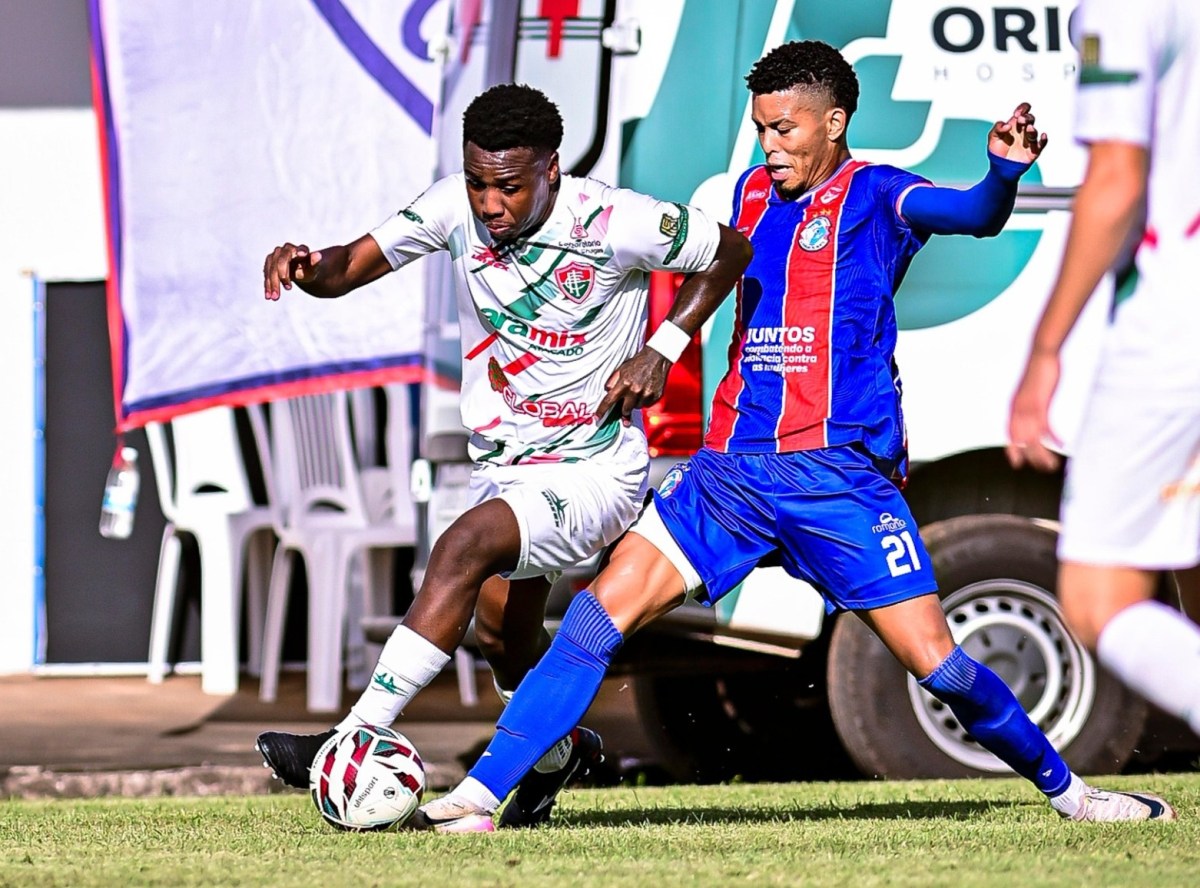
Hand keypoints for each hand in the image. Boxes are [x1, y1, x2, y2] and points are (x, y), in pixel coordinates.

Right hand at [263, 243, 322, 299]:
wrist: (301, 271)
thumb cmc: (309, 269)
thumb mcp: (313, 268)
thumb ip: (314, 262)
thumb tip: (318, 256)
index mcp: (296, 249)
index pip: (297, 250)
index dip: (300, 251)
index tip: (302, 254)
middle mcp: (283, 250)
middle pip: (280, 262)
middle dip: (282, 276)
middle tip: (288, 289)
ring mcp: (274, 256)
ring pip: (271, 270)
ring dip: (272, 284)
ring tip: (275, 297)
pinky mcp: (269, 264)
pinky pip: (267, 275)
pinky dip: (267, 286)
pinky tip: (268, 296)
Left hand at [595, 348, 671, 425]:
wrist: (656, 357)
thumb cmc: (637, 362)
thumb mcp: (622, 368)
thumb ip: (613, 380)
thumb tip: (607, 391)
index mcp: (624, 383)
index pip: (609, 400)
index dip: (602, 410)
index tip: (597, 418)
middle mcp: (635, 391)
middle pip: (625, 410)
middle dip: (624, 409)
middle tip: (626, 403)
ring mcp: (646, 395)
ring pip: (637, 407)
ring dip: (635, 403)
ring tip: (639, 390)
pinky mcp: (656, 396)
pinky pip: (647, 404)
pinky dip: (644, 400)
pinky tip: (646, 390)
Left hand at [989, 102, 1048, 164]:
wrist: (1000, 169)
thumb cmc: (997, 152)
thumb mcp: (993, 138)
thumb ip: (997, 129)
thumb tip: (1007, 125)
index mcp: (1015, 125)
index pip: (1023, 112)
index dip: (1022, 109)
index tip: (1016, 114)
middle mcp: (1023, 131)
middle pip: (1030, 119)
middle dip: (1026, 118)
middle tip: (1020, 120)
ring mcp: (1029, 141)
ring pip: (1034, 131)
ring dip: (1032, 129)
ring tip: (1028, 129)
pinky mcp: (1034, 151)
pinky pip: (1042, 144)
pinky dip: (1044, 140)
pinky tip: (1043, 136)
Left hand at [1006, 350, 1062, 471]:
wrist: (1041, 354)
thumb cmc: (1038, 370)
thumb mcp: (1031, 389)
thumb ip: (1030, 401)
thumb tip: (1033, 408)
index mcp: (1014, 407)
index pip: (1010, 433)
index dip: (1012, 449)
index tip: (1016, 463)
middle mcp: (1017, 410)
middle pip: (1021, 441)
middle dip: (1030, 457)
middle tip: (1042, 467)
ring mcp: (1027, 408)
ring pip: (1032, 439)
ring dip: (1042, 454)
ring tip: (1052, 465)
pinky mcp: (1040, 404)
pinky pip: (1045, 427)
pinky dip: (1053, 437)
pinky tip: (1062, 444)